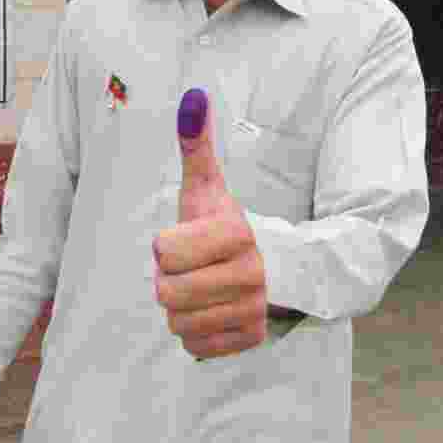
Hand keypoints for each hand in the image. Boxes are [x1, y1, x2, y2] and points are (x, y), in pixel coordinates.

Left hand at [154, 88, 266, 358]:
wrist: (277, 269)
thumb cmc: (227, 226)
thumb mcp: (209, 188)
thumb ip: (196, 145)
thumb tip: (192, 96)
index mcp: (237, 233)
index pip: (164, 251)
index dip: (166, 246)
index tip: (185, 240)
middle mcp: (250, 274)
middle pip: (167, 293)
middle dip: (170, 281)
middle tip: (191, 268)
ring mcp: (252, 310)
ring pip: (178, 322)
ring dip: (181, 308)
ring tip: (202, 289)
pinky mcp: (249, 339)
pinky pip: (194, 346)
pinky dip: (195, 332)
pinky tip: (212, 311)